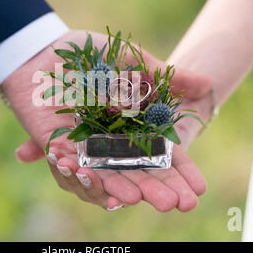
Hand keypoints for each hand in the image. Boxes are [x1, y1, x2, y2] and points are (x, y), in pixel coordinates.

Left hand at [4, 30, 211, 210]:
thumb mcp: (132, 60)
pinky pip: (69, 168)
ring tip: (135, 198)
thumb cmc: (88, 53)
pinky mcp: (57, 145)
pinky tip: (94, 181)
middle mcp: (111, 143)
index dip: (180, 173)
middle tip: (178, 205)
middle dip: (157, 190)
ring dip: (121, 190)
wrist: (44, 48)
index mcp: (132, 127)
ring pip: (105, 179)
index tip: (198, 189)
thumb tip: (207, 84)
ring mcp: (84, 148)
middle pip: (138, 174)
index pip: (161, 156)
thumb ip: (164, 75)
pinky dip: (80, 176)